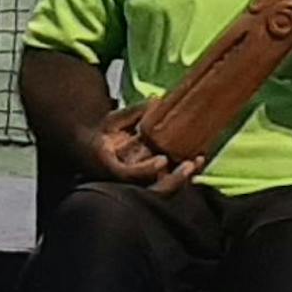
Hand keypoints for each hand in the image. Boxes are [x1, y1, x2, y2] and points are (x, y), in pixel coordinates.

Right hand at [90, 106, 204, 195]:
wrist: (94, 150)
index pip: (129, 175)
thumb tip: (156, 100)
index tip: (162, 160)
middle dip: (173, 181)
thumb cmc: (102, 134)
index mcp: (112, 167)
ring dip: (182, 178)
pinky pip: (168, 182)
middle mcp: (127, 180)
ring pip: (162, 188)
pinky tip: (198, 160)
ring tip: (198, 161)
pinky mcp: (150, 181)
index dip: (145, 169)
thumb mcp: (112, 121)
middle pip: (151, 191)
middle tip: (190, 165)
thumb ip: (133, 113)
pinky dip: (183, 174)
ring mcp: (140, 183)